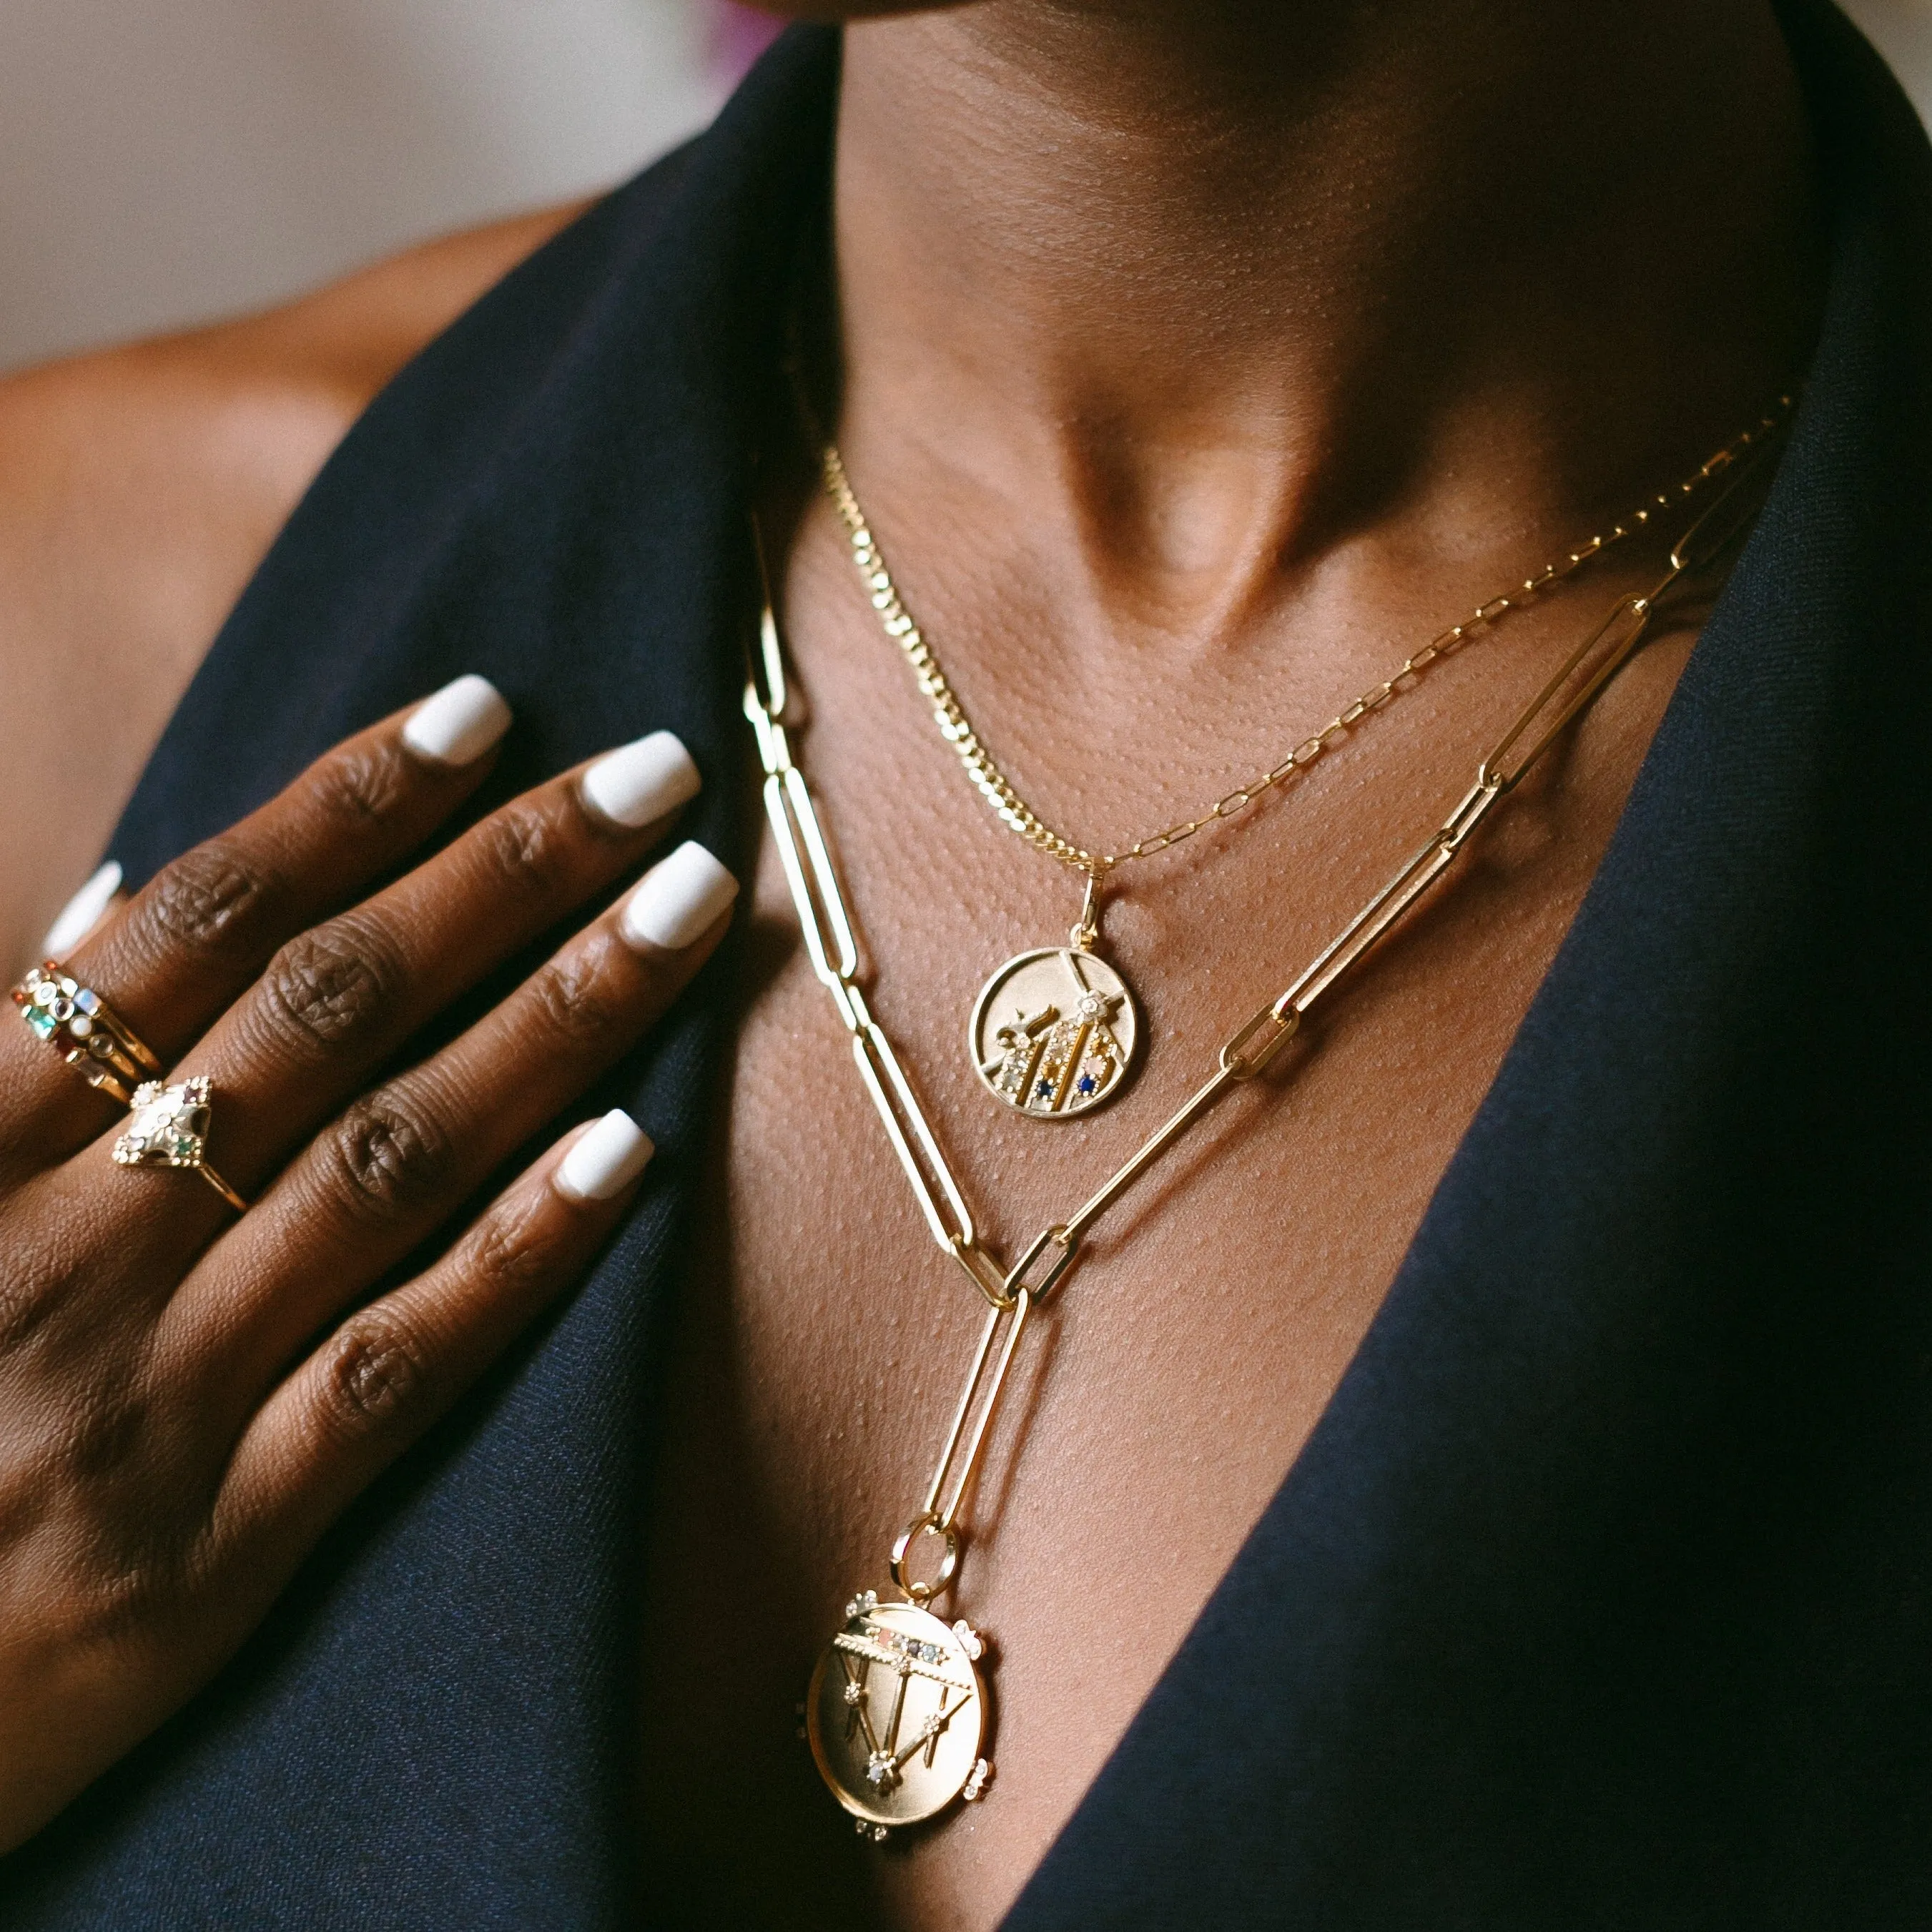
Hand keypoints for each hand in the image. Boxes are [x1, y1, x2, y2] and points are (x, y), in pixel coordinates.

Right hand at [0, 676, 736, 1851]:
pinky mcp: (207, 1551)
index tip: (484, 711)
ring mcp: (145, 1398)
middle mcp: (66, 1247)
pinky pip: (392, 1373)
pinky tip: (635, 1151)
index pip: (196, 929)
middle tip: (656, 774)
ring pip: (390, 1161)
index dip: (347, 804)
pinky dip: (517, 1255)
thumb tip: (127, 892)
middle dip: (503, 875)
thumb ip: (0, 1059)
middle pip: (326, 1012)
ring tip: (688, 907)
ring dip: (556, 1019)